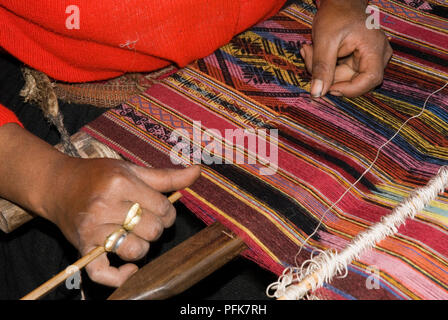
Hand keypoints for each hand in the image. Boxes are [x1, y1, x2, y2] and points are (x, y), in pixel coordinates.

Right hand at [44, 158, 200, 286]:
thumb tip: (197, 172)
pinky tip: (131, 268)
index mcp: (121, 183)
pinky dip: (120, 277)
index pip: (163, 207)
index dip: (168, 212)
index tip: (159, 209)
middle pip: (153, 230)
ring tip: (135, 235)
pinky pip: (103, 273)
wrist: (58, 185)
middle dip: (156, 227)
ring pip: (135, 250)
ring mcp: (92, 229)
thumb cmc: (98, 175)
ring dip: (142, 246)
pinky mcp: (82, 247)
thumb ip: (166, 176)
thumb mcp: (131, 170)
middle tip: (146, 220)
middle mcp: (105, 205)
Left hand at [301, 0, 391, 97]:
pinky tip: (315, 51)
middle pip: (354, 81)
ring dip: (323, 70)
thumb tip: (317, 94)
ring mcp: (369, 59)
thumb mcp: (324, 40)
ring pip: (344, 79)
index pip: (371, 79)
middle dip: (328, 75)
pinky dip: (326, 67)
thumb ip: (321, 68)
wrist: (339, 2)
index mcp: (375, 48)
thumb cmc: (335, 14)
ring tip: (310, 50)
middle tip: (308, 56)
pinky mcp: (358, 62)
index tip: (328, 88)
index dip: (349, 89)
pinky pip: (341, 73)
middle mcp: (378, 56)